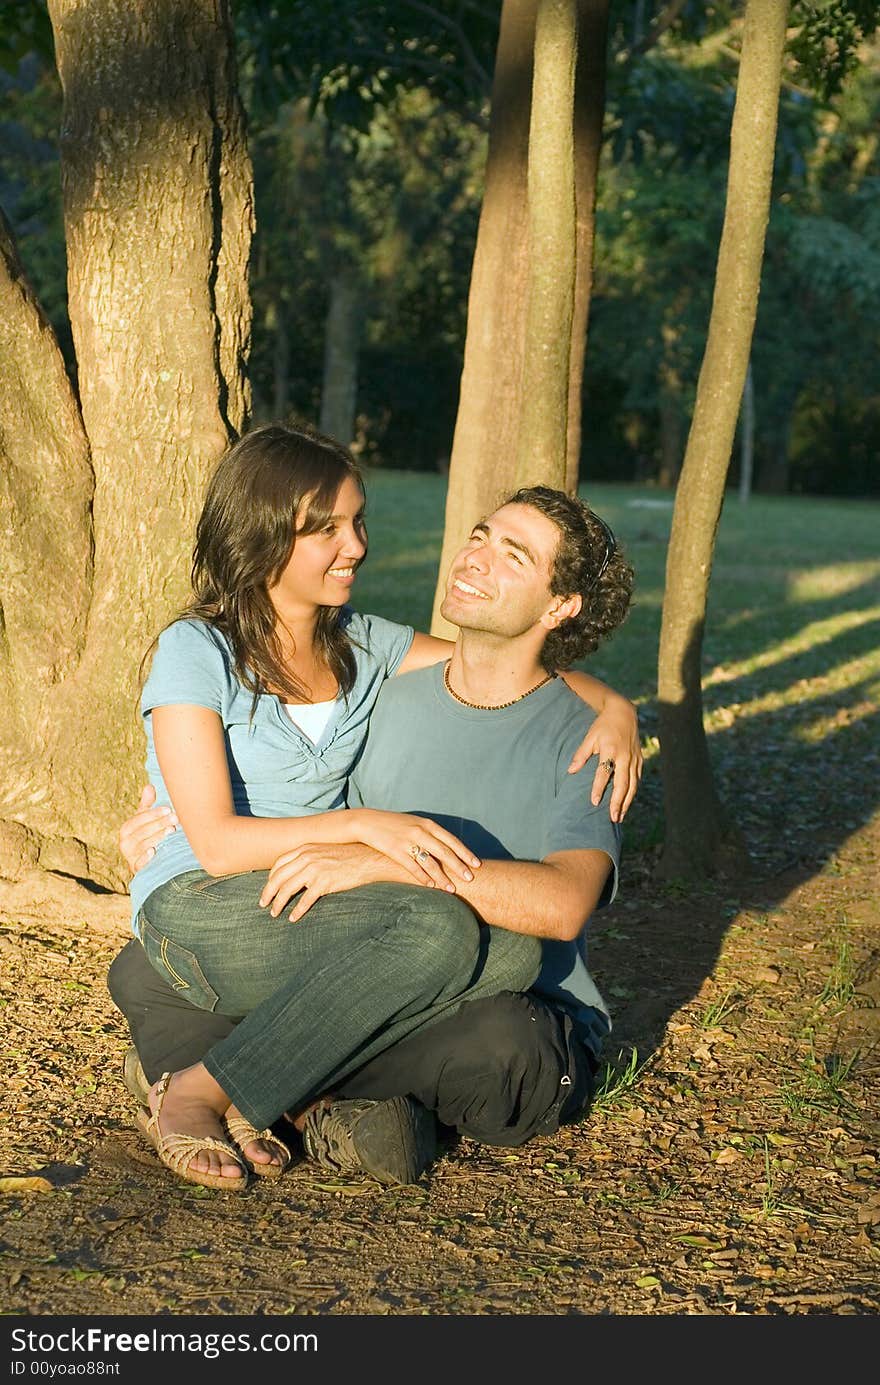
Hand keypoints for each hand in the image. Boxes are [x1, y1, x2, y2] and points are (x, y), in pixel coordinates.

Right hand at [118, 784, 177, 873]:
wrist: (148, 862)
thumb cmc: (147, 836)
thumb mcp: (146, 820)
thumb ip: (147, 805)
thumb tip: (149, 786)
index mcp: (127, 829)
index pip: (138, 819)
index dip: (153, 814)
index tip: (168, 809)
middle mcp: (125, 843)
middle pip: (141, 832)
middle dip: (159, 824)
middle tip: (175, 818)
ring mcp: (130, 857)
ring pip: (141, 846)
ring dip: (156, 838)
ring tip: (171, 831)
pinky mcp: (135, 869)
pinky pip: (138, 864)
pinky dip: (144, 858)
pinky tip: (154, 852)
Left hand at [260, 843, 404, 921]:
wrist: (368, 858)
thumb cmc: (347, 855)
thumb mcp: (323, 850)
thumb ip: (308, 857)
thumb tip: (296, 870)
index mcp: (304, 849)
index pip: (278, 864)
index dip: (270, 878)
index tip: (268, 888)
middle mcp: (306, 857)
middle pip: (278, 878)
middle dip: (268, 892)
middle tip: (263, 904)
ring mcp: (315, 869)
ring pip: (287, 889)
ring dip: (278, 903)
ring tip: (275, 913)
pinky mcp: (324, 882)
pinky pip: (305, 900)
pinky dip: (297, 911)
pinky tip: (293, 918)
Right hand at [354, 809, 480, 890]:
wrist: (368, 822)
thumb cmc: (394, 825)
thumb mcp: (415, 824)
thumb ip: (431, 833)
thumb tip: (449, 848)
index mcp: (427, 824)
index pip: (452, 840)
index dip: (465, 853)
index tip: (477, 864)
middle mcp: (420, 832)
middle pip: (445, 852)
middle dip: (459, 866)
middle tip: (471, 879)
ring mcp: (408, 841)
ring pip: (431, 862)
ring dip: (443, 877)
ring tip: (453, 889)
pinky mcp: (396, 851)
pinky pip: (413, 867)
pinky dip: (423, 878)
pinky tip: (431, 887)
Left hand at [567, 696, 642, 822]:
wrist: (624, 713)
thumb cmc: (603, 726)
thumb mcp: (590, 737)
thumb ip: (581, 755)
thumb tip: (570, 771)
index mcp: (611, 749)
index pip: (604, 772)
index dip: (599, 788)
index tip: (594, 802)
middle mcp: (625, 756)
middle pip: (623, 783)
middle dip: (618, 802)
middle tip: (612, 818)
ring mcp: (634, 759)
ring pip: (633, 785)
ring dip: (627, 802)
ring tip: (620, 816)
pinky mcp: (640, 760)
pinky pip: (637, 780)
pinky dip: (632, 793)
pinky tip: (627, 803)